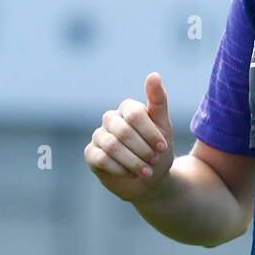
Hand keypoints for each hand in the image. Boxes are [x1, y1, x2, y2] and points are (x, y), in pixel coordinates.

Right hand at [84, 72, 174, 201]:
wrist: (150, 180)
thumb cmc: (157, 151)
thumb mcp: (163, 127)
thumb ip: (158, 101)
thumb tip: (153, 74)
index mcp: (128, 109)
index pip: (134, 114)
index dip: (150, 133)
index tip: (162, 147)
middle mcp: (110, 119)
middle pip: (123, 132)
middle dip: (142, 150)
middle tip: (154, 162)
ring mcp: (99, 135)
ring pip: (112, 146)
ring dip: (133, 162)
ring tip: (146, 171)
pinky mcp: (91, 154)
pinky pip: (101, 158)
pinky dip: (120, 169)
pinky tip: (130, 174)